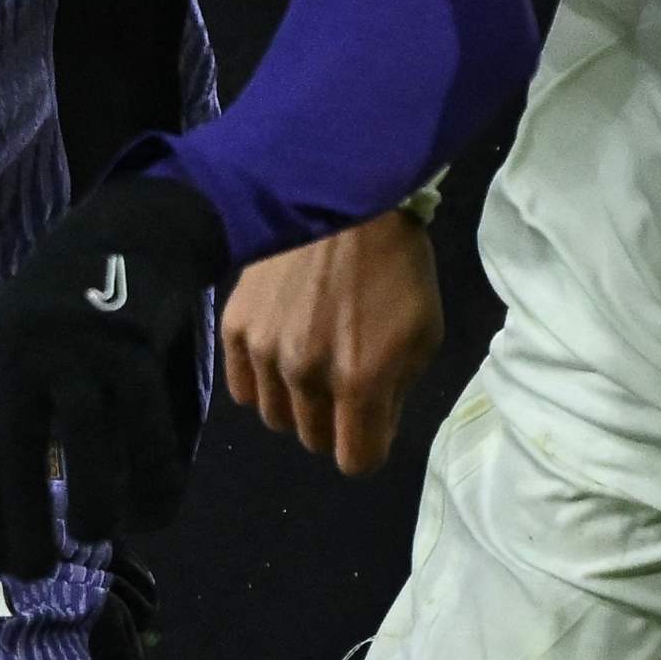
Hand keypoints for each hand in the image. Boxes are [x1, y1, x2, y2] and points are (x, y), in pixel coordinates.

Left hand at [0, 172, 229, 576]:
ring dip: (88, 495)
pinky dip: (152, 471)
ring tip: (93, 538)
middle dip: (22, 517)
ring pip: (83, 434)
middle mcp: (20, 358)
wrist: (118, 238)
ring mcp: (79, 350)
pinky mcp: (134, 347)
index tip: (2, 564)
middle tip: (37, 572)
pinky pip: (145, 422)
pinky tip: (153, 509)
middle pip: (14, 448)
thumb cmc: (46, 320)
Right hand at [217, 204, 444, 473]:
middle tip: (345, 384)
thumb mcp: (424, 334)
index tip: (370, 427)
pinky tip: (282, 353)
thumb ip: (398, 394)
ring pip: (275, 418)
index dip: (367, 449)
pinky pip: (242, 389)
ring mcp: (265, 352)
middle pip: (312, 441)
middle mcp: (306, 374)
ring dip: (297, 404)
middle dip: (333, 423)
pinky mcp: (235, 328)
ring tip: (313, 363)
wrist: (343, 198)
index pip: (356, 460)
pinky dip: (263, 383)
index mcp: (360, 379)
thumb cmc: (397, 267)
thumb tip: (373, 431)